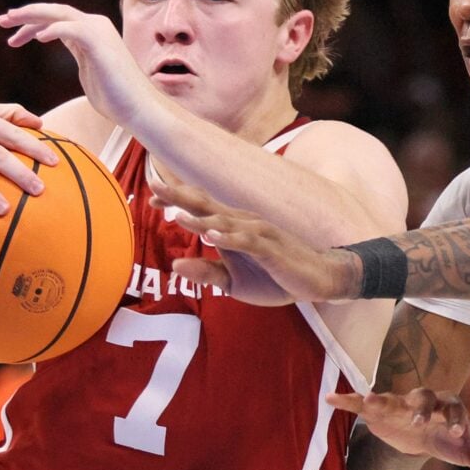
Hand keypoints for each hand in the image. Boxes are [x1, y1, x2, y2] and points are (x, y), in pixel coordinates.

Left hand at [0, 4, 155, 131]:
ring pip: (58, 14)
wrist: (139, 109)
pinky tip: (37, 38)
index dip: (32, 26)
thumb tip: (76, 63)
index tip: (12, 37)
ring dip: (31, 17)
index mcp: (90, 34)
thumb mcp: (91, 76)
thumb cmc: (117, 100)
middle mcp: (94, 26)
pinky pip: (70, 28)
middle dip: (25, 15)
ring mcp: (97, 31)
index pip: (55, 22)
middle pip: (53, 12)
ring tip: (9, 23)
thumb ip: (81, 62)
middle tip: (1, 20)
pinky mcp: (98, 41)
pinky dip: (53, 29)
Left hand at [153, 177, 359, 303]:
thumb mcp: (233, 282)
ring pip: (224, 222)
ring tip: (174, 214)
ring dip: (200, 219)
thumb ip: (206, 272)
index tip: (151, 196)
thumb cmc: (276, 277)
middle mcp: (243, 223)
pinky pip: (248, 242)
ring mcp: (258, 234)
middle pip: (207, 206)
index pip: (200, 209)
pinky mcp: (272, 249)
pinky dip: (230, 238)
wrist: (318, 279)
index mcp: (233, 228)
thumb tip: (175, 265)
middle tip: (153, 187)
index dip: (177, 200)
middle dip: (180, 197)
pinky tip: (213, 236)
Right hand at [327, 387, 469, 469]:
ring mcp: (400, 404)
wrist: (424, 433)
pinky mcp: (378, 410)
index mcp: (450, 408)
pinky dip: (347, 399)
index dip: (456, 421)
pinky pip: (361, 402)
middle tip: (419, 421)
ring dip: (381, 399)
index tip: (458, 433)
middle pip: (424, 399)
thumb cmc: (450, 439)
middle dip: (422, 409)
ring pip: (392, 398)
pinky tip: (331, 398)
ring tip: (370, 401)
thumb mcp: (467, 452)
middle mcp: (425, 402)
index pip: (456, 411)